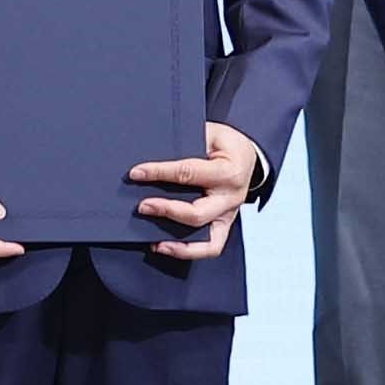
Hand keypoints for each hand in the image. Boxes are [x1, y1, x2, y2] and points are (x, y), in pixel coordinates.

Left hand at [135, 125, 263, 263]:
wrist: (248, 155)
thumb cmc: (226, 144)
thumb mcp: (210, 133)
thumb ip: (187, 142)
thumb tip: (154, 152)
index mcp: (228, 171)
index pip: (188, 173)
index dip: (159, 173)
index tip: (137, 173)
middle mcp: (230, 198)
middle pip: (197, 213)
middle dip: (166, 210)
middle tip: (142, 206)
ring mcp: (228, 215)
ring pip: (207, 240)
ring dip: (177, 242)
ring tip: (152, 238)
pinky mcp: (224, 225)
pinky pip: (210, 247)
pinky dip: (187, 251)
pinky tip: (163, 246)